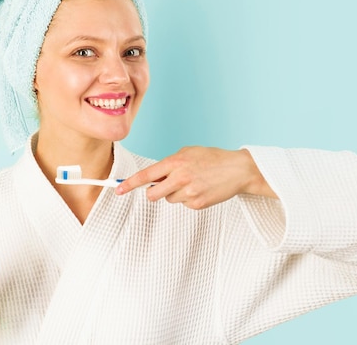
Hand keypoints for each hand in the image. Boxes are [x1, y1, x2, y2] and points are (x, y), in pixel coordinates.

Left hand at [115, 146, 276, 208]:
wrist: (239, 170)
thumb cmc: (213, 159)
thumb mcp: (188, 153)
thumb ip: (169, 163)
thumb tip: (153, 176)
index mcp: (175, 162)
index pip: (146, 176)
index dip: (129, 184)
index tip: (117, 190)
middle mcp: (180, 177)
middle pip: (153, 195)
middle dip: (154, 193)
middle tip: (165, 186)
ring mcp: (189, 192)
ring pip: (169, 200)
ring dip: (176, 194)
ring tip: (193, 183)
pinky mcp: (197, 203)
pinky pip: (183, 204)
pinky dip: (189, 198)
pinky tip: (201, 189)